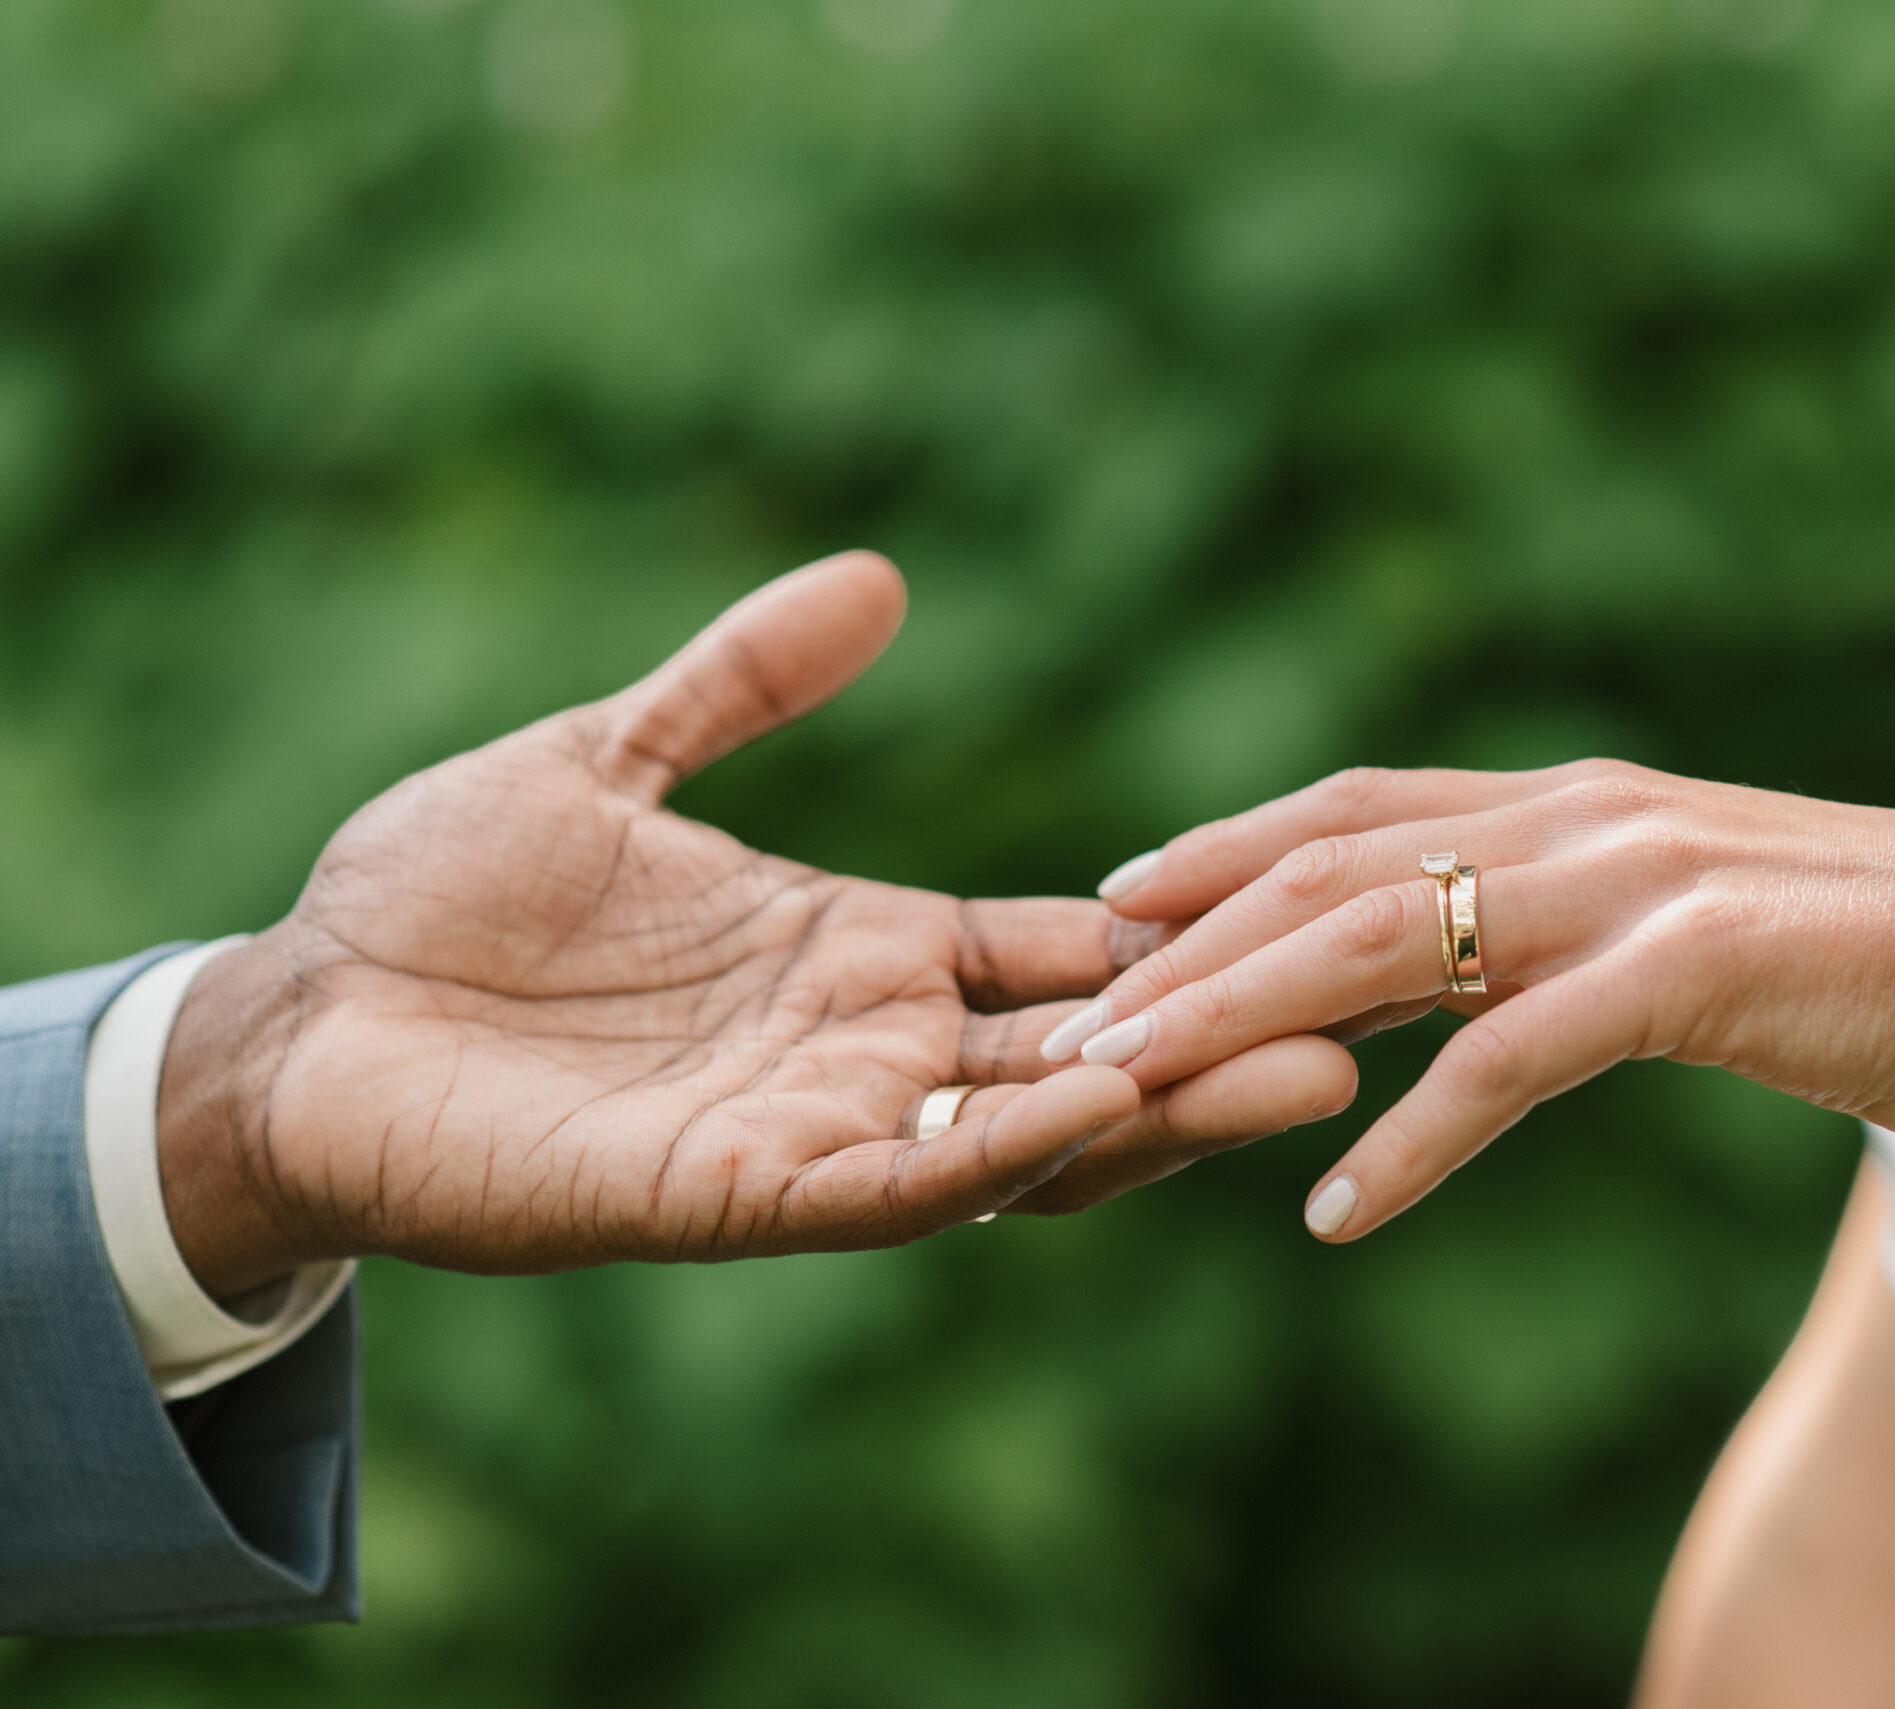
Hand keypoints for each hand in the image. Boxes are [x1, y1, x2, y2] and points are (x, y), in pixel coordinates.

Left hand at [159, 554, 1354, 1295]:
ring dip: (1158, 1111)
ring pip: (1023, 1138)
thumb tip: (879, 579)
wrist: (296, 1017)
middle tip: (1374, 999)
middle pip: (1081, 1051)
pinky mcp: (732, 1195)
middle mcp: (861, 1053)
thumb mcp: (608, 758)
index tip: (1310, 890)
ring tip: (1302, 1068)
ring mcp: (807, 1129)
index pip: (1057, 950)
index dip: (1175, 927)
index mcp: (857, 953)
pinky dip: (998, 1158)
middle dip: (1218, 1031)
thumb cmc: (439, 899)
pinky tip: (1096, 1110)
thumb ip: (742, 681)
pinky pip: (893, 1191)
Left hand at [1076, 761, 1894, 1240]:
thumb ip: (1571, 922)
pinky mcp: (1689, 970)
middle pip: (1330, 871)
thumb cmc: (1864, 967)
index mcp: (1577, 800)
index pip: (1355, 810)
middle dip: (1185, 946)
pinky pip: (1511, 1063)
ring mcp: (1633, 885)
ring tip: (1128, 1096)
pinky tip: (1336, 1212)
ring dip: (1239, 1025)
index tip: (1114, 905)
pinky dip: (1413, 1140)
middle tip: (1065, 1025)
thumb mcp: (1680, 926)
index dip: (1223, 851)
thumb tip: (1463, 970)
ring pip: (1381, 946)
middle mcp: (1584, 819)